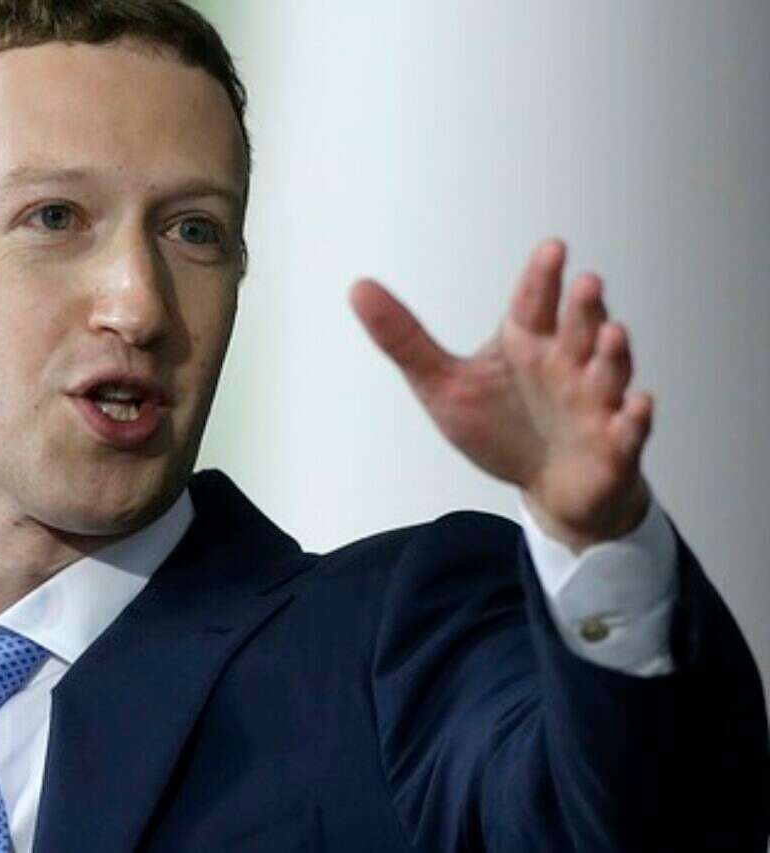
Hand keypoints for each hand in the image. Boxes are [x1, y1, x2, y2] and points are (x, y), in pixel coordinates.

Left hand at [349, 238, 651, 552]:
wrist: (548, 487)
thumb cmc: (502, 427)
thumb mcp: (443, 384)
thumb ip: (404, 339)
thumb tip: (358, 288)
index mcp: (527, 342)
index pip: (534, 303)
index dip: (543, 278)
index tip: (552, 249)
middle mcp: (566, 364)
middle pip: (578, 329)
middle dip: (584, 308)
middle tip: (585, 283)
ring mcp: (595, 403)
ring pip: (608, 372)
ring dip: (613, 354)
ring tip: (613, 333)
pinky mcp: (614, 445)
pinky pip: (628, 429)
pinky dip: (634, 419)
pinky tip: (636, 405)